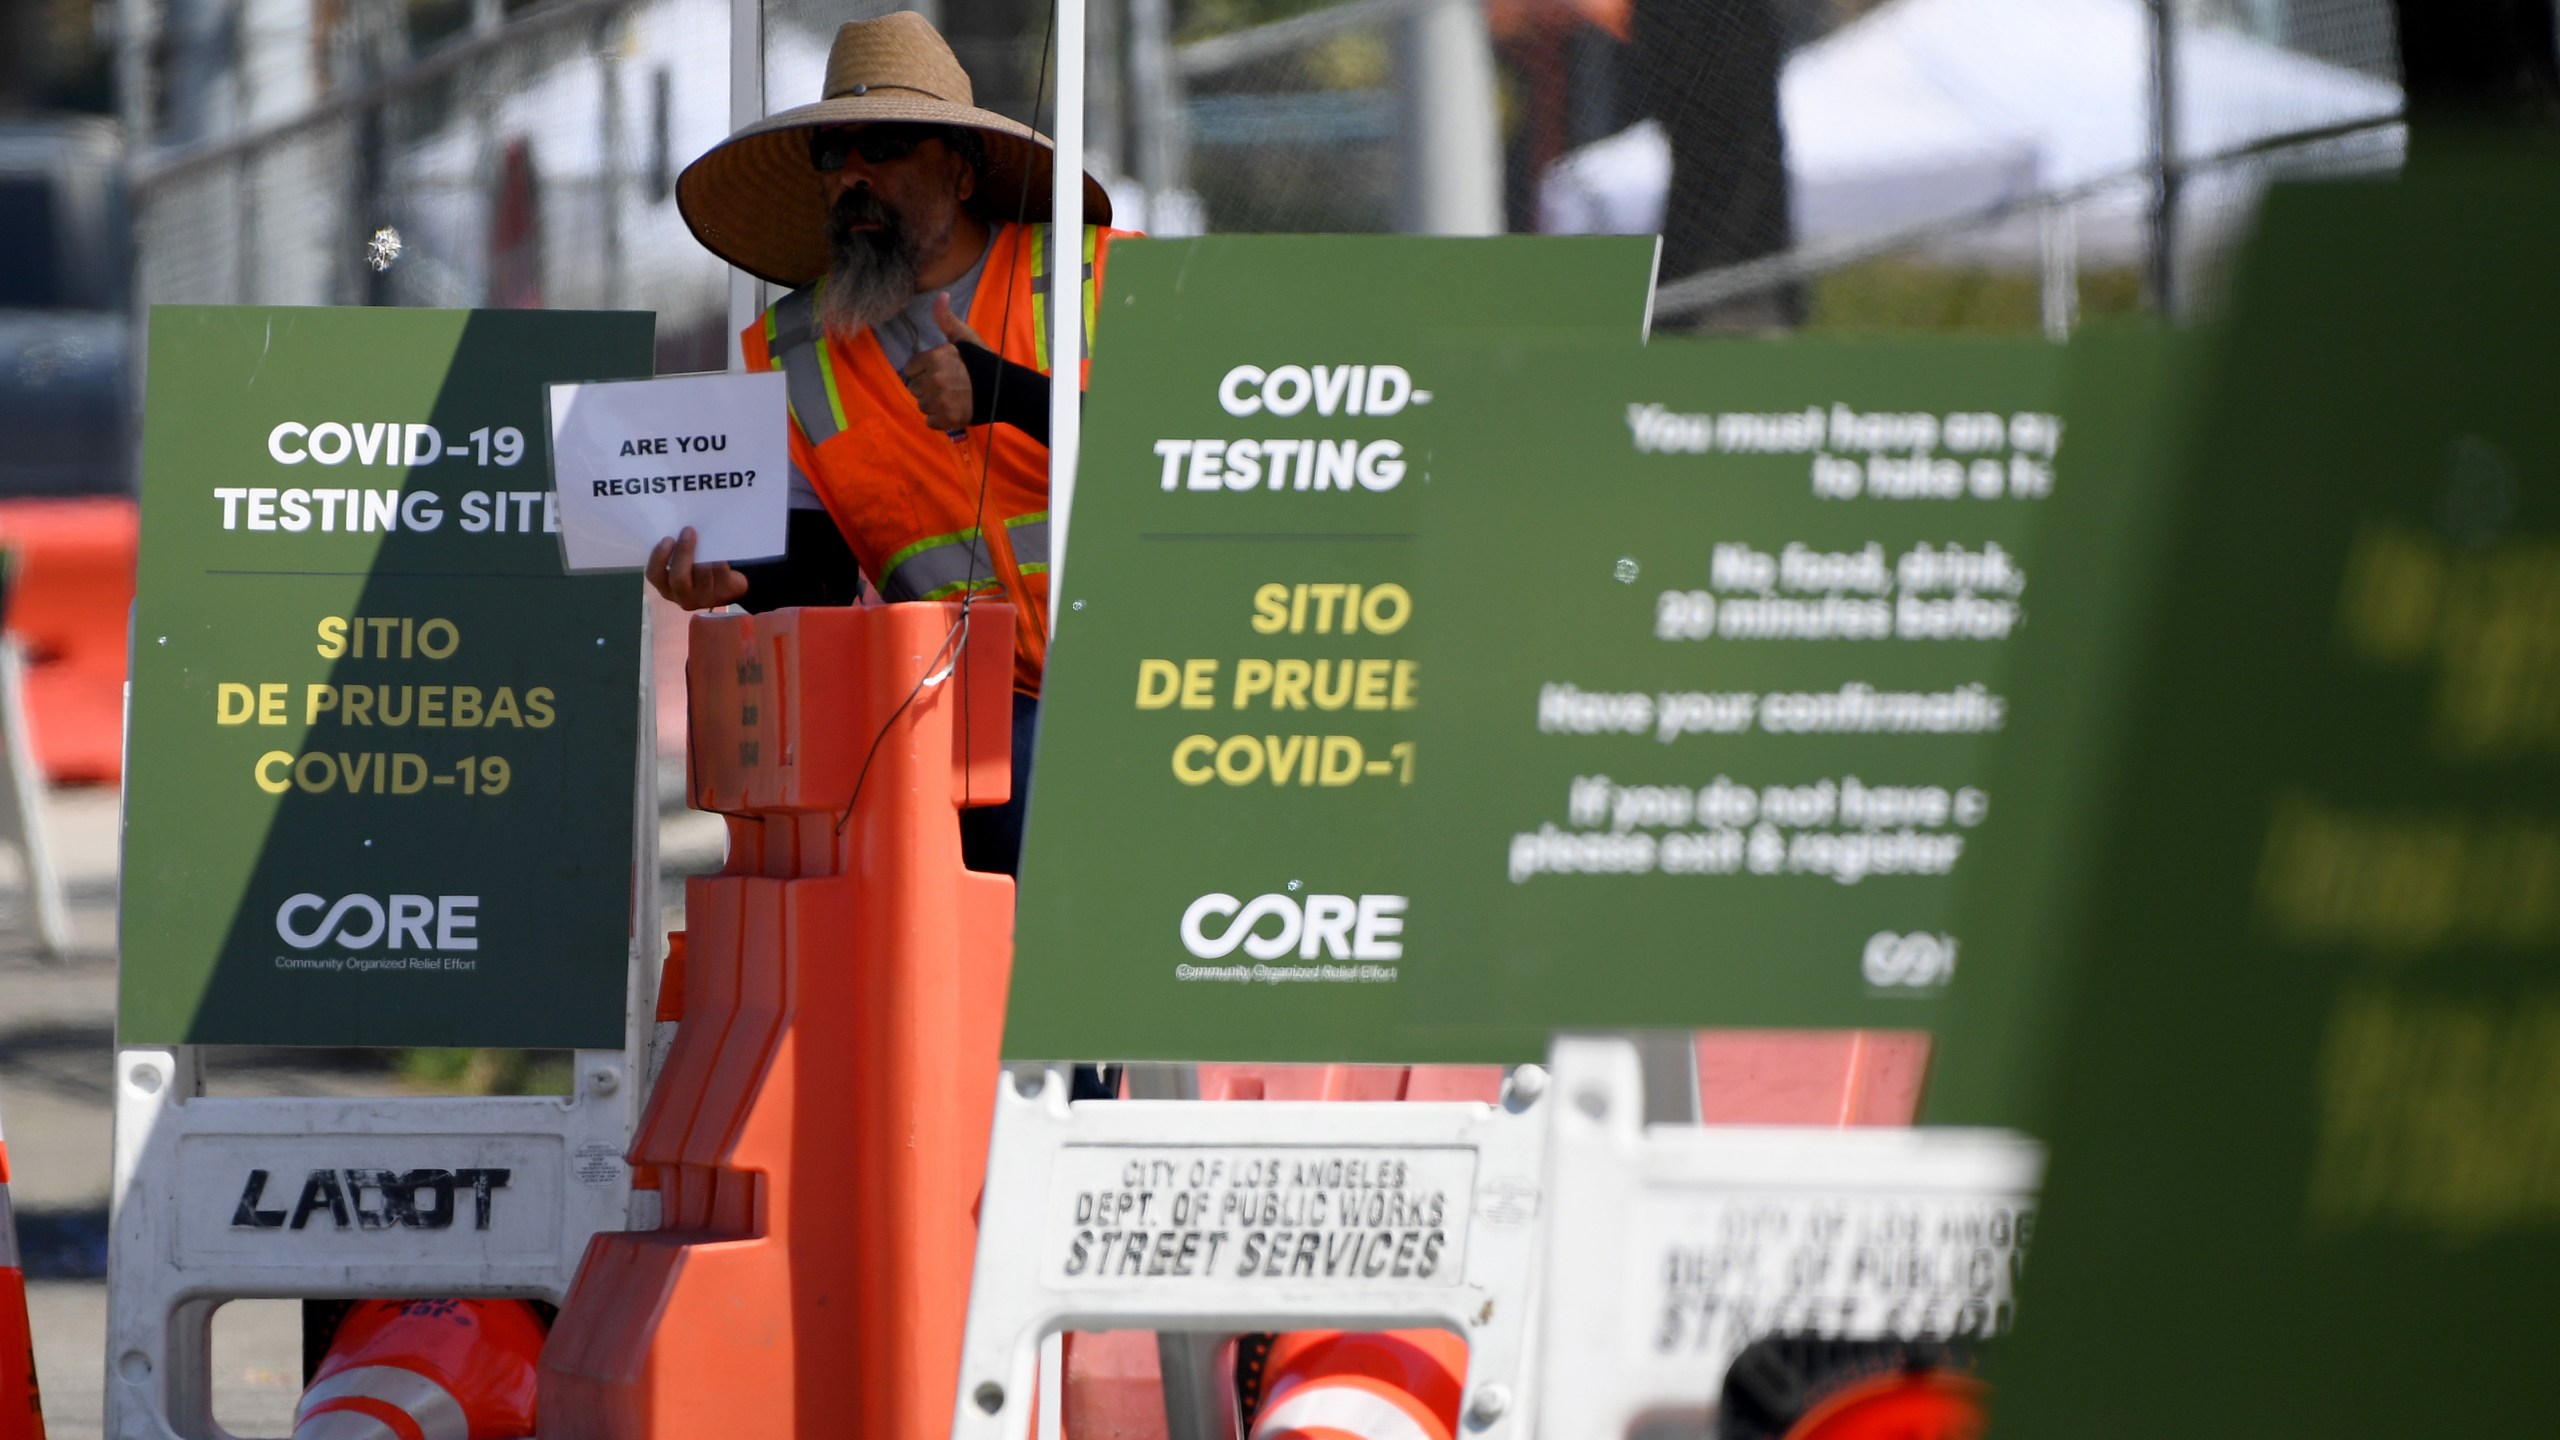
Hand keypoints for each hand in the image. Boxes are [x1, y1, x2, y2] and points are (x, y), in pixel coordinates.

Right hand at [646, 527, 749, 609]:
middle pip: (678, 578)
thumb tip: (680, 529)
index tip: (668, 538)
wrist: (730, 588)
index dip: (659, 557)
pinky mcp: (724, 593)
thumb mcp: (684, 565)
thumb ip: (677, 553)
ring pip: (703, 572)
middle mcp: (683, 597)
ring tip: (707, 538)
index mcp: (667, 588)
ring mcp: (704, 599)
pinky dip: (720, 557)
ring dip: (705, 553)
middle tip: (689, 531)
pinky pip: (720, 571)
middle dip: (683, 552)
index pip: (654, 575)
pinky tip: (720, 547)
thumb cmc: (700, 570)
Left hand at [899, 293, 984, 430]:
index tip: (939, 372)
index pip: (910, 368)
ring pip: (922, 405)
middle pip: (914, 388)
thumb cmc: (983, 362)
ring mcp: (940, 400)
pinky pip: (930, 421)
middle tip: (948, 386)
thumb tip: (941, 295)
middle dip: (928, 388)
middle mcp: (933, 379)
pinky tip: (953, 411)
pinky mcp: (946, 419)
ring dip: (934, 404)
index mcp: (934, 357)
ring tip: (951, 398)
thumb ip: (947, 319)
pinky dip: (940, 419)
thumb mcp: (965, 337)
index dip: (923, 370)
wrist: (1005, 390)